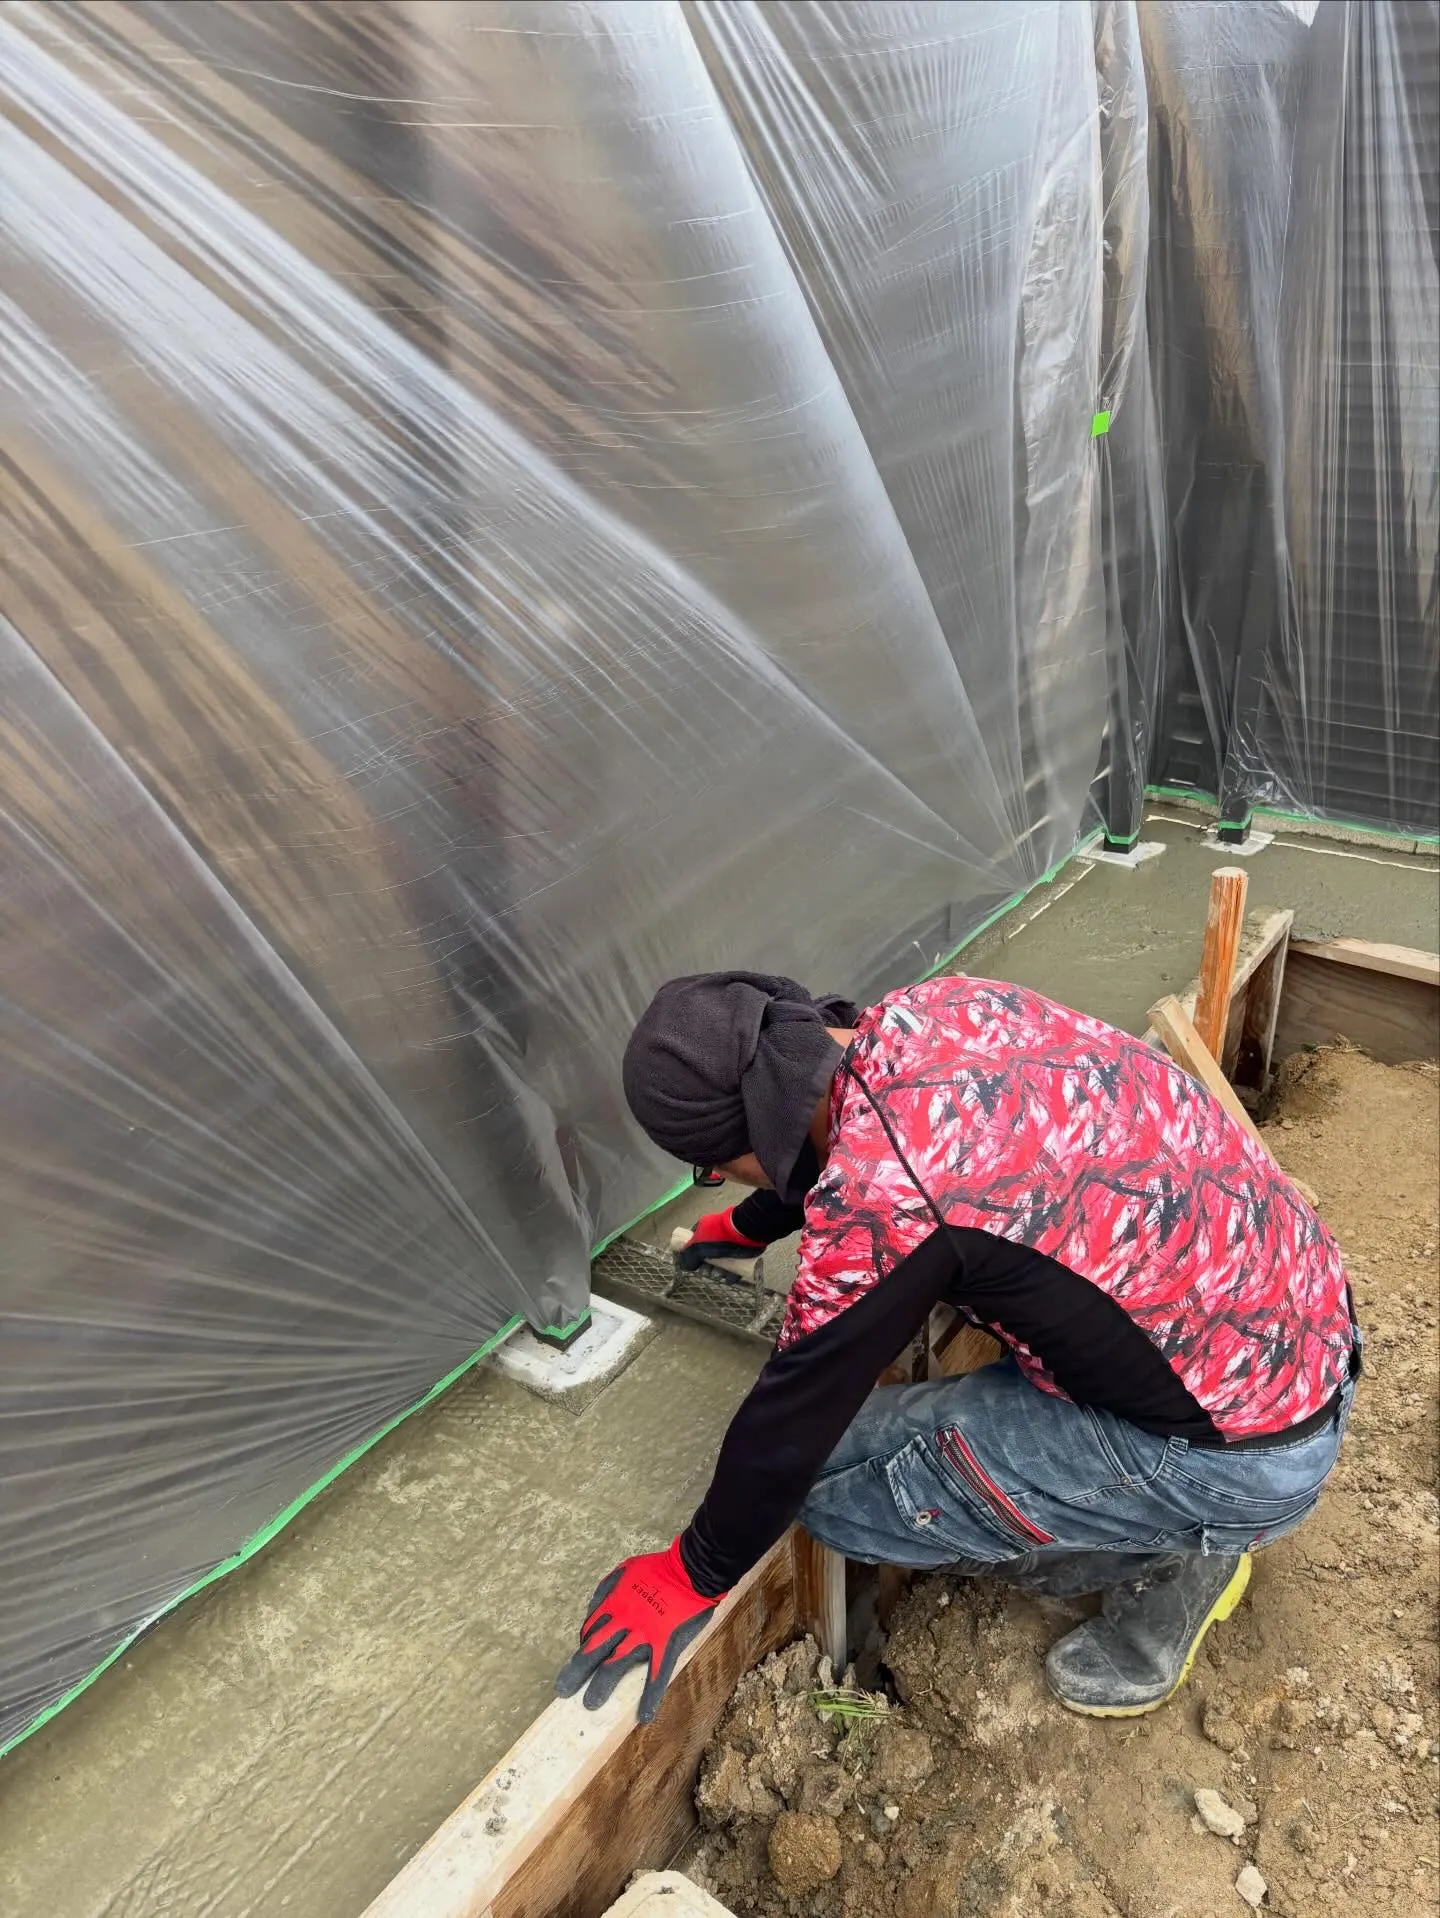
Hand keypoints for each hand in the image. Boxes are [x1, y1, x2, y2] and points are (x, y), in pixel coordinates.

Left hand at [555, 1539, 721, 1723]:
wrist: (690, 1570)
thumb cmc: (659, 1568)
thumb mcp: (626, 1569)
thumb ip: (607, 1588)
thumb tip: (593, 1609)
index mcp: (613, 1603)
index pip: (590, 1630)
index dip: (584, 1646)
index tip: (583, 1658)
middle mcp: (623, 1621)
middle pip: (594, 1649)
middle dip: (577, 1670)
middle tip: (563, 1689)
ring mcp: (643, 1634)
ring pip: (616, 1664)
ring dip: (602, 1685)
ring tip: (589, 1704)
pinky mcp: (665, 1643)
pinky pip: (656, 1673)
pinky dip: (650, 1695)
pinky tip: (644, 1715)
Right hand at [672, 1208, 764, 1272]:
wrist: (746, 1232)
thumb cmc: (718, 1237)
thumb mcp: (697, 1247)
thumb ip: (688, 1256)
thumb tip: (685, 1265)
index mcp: (704, 1229)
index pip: (695, 1245)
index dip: (695, 1257)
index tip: (696, 1266)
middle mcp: (716, 1236)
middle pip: (709, 1256)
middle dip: (707, 1267)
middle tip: (708, 1272)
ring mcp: (730, 1243)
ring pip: (722, 1262)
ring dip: (719, 1272)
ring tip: (721, 1275)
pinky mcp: (741, 1251)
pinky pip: (734, 1265)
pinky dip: (732, 1273)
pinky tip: (730, 1277)